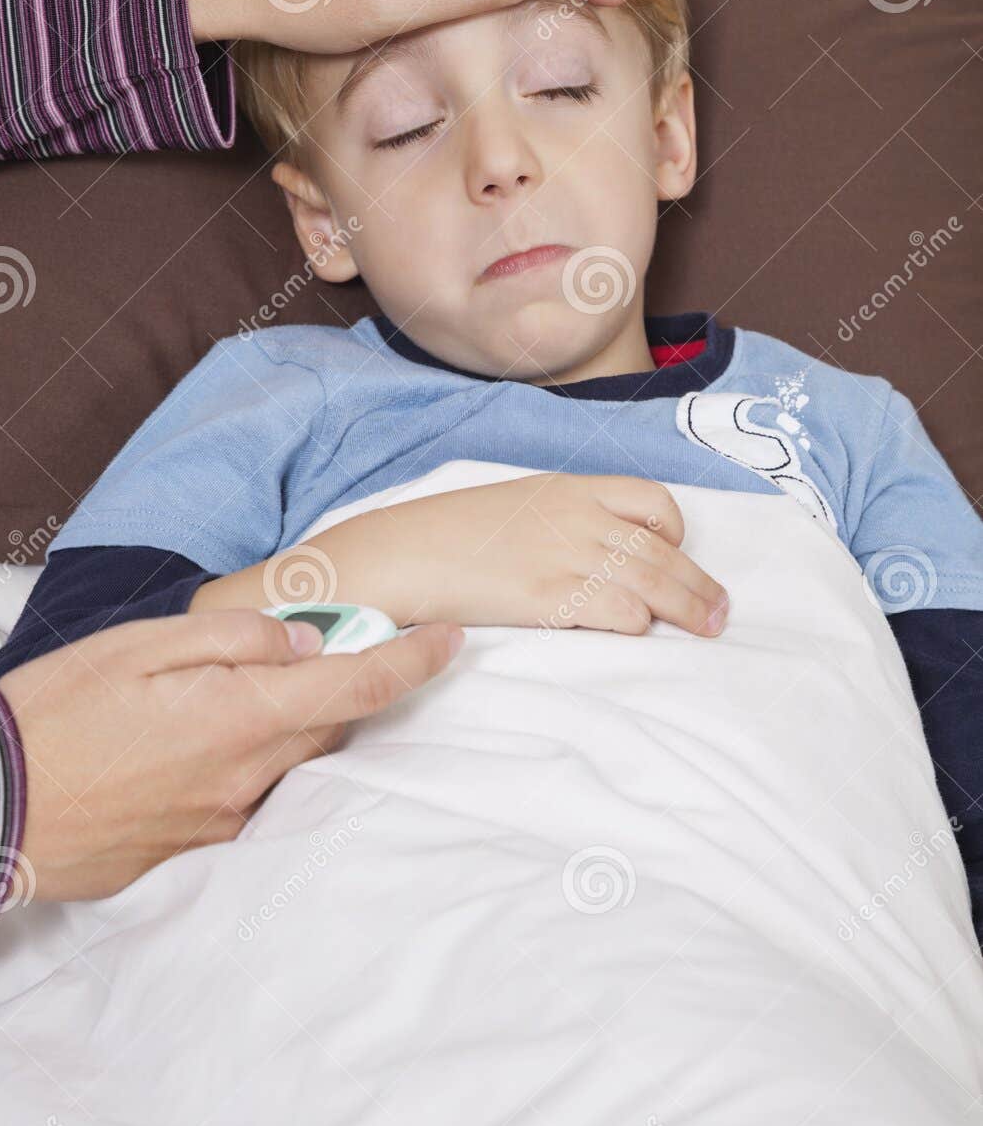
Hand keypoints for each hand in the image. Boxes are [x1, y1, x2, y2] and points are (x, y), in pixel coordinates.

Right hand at [0, 608, 463, 901]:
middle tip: (340, 647)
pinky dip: (255, 766)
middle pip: (332, 727)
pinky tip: (209, 746)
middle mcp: (246, 778)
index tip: (452, 639)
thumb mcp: (137, 644)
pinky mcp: (197, 850)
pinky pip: (253, 800)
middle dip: (350, 686)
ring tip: (248, 697)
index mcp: (238, 716)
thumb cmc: (53, 714)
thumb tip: (303, 640)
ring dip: (297, 728)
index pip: (358, 686)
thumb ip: (231, 637)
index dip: (415, 660)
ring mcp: (225, 823)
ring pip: (294, 765)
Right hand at [270, 475, 729, 638]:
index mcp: (570, 489)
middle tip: (722, 613)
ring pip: (653, 583)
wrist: (402, 553)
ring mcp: (566, 557)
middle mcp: (578, 518)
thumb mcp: (514, 506)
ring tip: (710, 629)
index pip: (651, 499)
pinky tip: (639, 636)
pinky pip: (619, 613)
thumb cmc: (449, 536)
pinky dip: (638, 627)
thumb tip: (593, 551)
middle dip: (700, 585)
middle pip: (663, 550)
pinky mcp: (551, 598)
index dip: (674, 532)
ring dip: (688, 610)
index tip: (676, 556)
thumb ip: (559, 521)